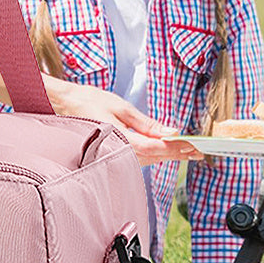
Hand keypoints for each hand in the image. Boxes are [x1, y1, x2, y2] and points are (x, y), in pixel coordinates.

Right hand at [44, 77, 196, 164]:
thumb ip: (147, 123)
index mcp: (122, 141)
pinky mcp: (114, 154)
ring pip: (149, 159)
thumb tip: (170, 131)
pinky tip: (165, 150)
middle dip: (179, 153)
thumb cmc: (89, 103)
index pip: (158, 149)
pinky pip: (139, 157)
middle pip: (157, 157)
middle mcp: (120, 153)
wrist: (62, 106)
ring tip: (189, 151)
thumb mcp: (122, 108)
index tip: (196, 147)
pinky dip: (155, 153)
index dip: (179, 149)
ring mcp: (117, 156)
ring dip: (169, 154)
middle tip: (201, 151)